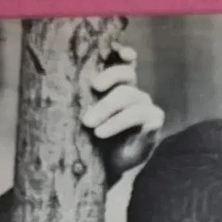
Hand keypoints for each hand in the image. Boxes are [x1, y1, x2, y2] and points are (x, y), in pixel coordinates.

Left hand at [82, 44, 163, 184]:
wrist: (107, 169)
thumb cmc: (94, 139)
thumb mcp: (86, 115)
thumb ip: (84, 97)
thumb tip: (67, 80)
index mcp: (120, 86)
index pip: (125, 63)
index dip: (123, 54)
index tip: (119, 52)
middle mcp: (136, 94)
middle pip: (127, 76)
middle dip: (109, 79)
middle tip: (93, 87)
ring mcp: (147, 109)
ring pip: (130, 97)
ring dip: (107, 109)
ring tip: (90, 125)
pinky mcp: (154, 125)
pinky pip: (138, 117)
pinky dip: (118, 123)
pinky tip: (102, 132)